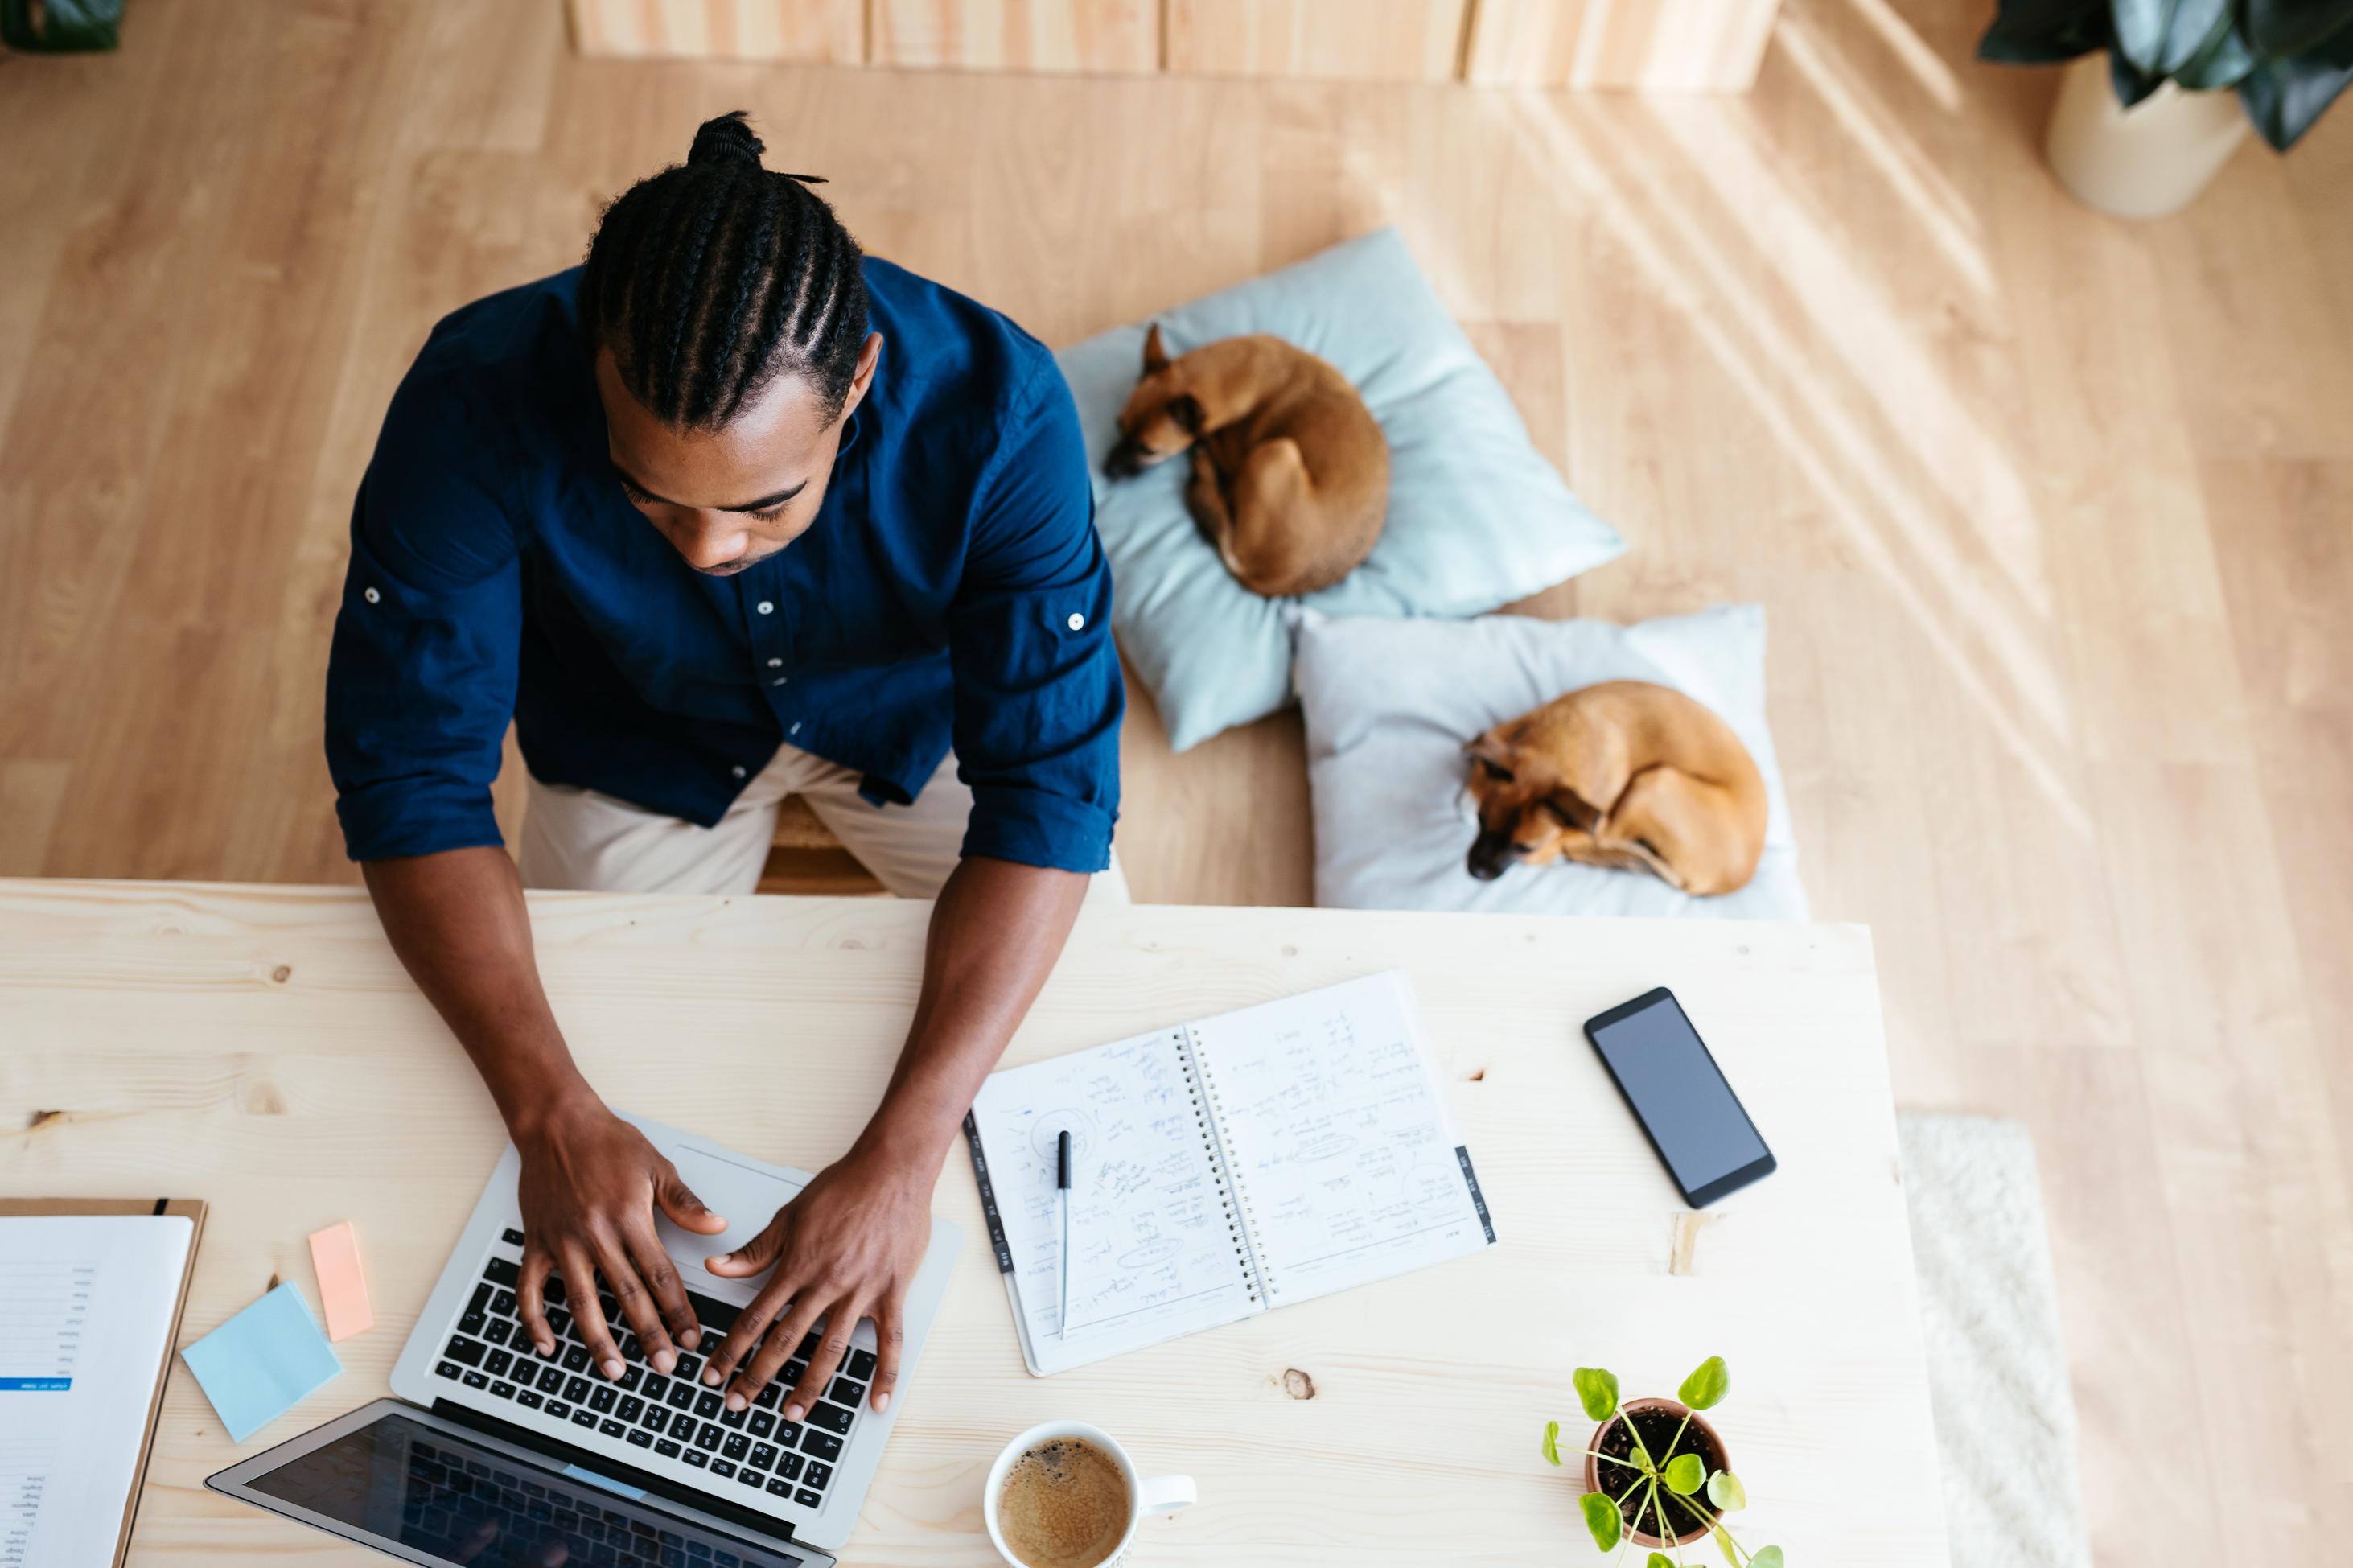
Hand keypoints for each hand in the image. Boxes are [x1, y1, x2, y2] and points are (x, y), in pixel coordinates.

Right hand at [513, 1096, 728, 1380]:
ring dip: (598, 1340)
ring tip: (614, 1370)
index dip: (678, 1311)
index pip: (659, 1277)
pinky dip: (535, 1322)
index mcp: (629, 1219)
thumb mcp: (656, 1167)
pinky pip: (530, 1291)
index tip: (691, 1337)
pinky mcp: (536, 1243)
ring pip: (581, 1303)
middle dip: (648, 1335)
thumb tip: (717, 1228)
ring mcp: (562, 1242)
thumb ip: (685, 1203)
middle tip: (663, 1366)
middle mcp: (595, 1235)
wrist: (556, 1122)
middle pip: (627, 1297)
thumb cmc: (608, 1142)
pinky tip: (547, 1346)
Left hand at [697, 1149, 929, 1419]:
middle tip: (737, 1403)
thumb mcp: (790, 1215)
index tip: (714, 1375)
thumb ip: (755, 1249)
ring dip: (808, 1387)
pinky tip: (877, 1402)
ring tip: (791, 1414)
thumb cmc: (843, 1187)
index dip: (730, 1351)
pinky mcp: (892, 1293)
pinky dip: (885, 1375)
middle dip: (757, 1377)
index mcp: (797, 1266)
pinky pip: (890, 1342)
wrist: (891, 1171)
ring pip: (830, 1351)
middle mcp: (826, 1284)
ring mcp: (861, 1292)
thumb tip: (716, 1267)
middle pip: (785, 1341)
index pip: (755, 1318)